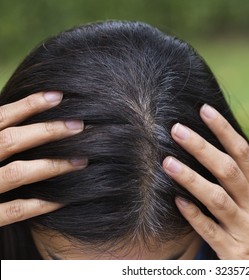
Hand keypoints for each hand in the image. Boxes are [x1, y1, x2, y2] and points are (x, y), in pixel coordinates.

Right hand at [0, 92, 86, 226]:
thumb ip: (1, 135)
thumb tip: (26, 116)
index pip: (0, 118)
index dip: (28, 105)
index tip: (58, 95)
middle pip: (10, 141)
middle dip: (47, 131)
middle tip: (79, 125)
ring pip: (17, 173)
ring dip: (53, 165)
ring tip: (82, 160)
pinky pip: (16, 210)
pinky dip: (42, 204)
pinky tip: (66, 198)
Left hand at [163, 104, 248, 258]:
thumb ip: (243, 179)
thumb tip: (217, 151)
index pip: (242, 152)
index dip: (223, 130)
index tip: (204, 110)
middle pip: (227, 170)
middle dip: (201, 148)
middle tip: (176, 129)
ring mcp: (244, 227)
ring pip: (216, 198)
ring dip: (191, 179)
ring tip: (167, 162)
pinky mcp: (234, 251)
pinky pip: (210, 231)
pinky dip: (194, 216)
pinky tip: (177, 202)